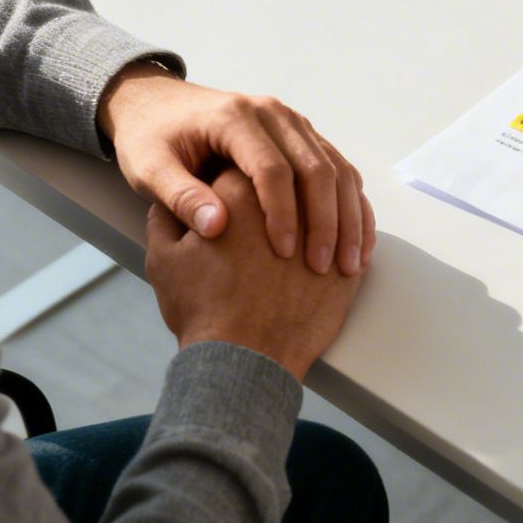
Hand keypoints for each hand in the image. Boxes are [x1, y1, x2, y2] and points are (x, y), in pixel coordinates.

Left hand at [99, 63, 372, 275]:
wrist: (157, 104)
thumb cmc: (151, 138)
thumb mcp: (150, 168)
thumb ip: (180, 197)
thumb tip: (216, 227)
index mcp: (234, 118)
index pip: (272, 168)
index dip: (282, 214)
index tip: (283, 254)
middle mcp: (273, 114)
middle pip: (315, 168)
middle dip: (325, 221)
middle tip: (324, 267)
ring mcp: (293, 124)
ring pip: (336, 168)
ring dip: (347, 217)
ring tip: (349, 262)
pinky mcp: (303, 136)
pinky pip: (339, 169)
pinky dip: (351, 205)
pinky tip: (355, 241)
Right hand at [145, 166, 364, 377]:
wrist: (245, 361)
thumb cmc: (203, 309)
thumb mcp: (164, 257)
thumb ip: (169, 214)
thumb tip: (177, 198)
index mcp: (241, 189)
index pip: (242, 161)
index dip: (232, 172)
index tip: (229, 185)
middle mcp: (290, 201)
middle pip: (293, 175)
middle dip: (283, 186)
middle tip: (267, 204)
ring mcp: (327, 231)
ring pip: (333, 200)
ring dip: (321, 204)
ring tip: (303, 221)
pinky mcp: (348, 264)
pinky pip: (357, 234)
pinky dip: (347, 230)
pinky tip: (333, 238)